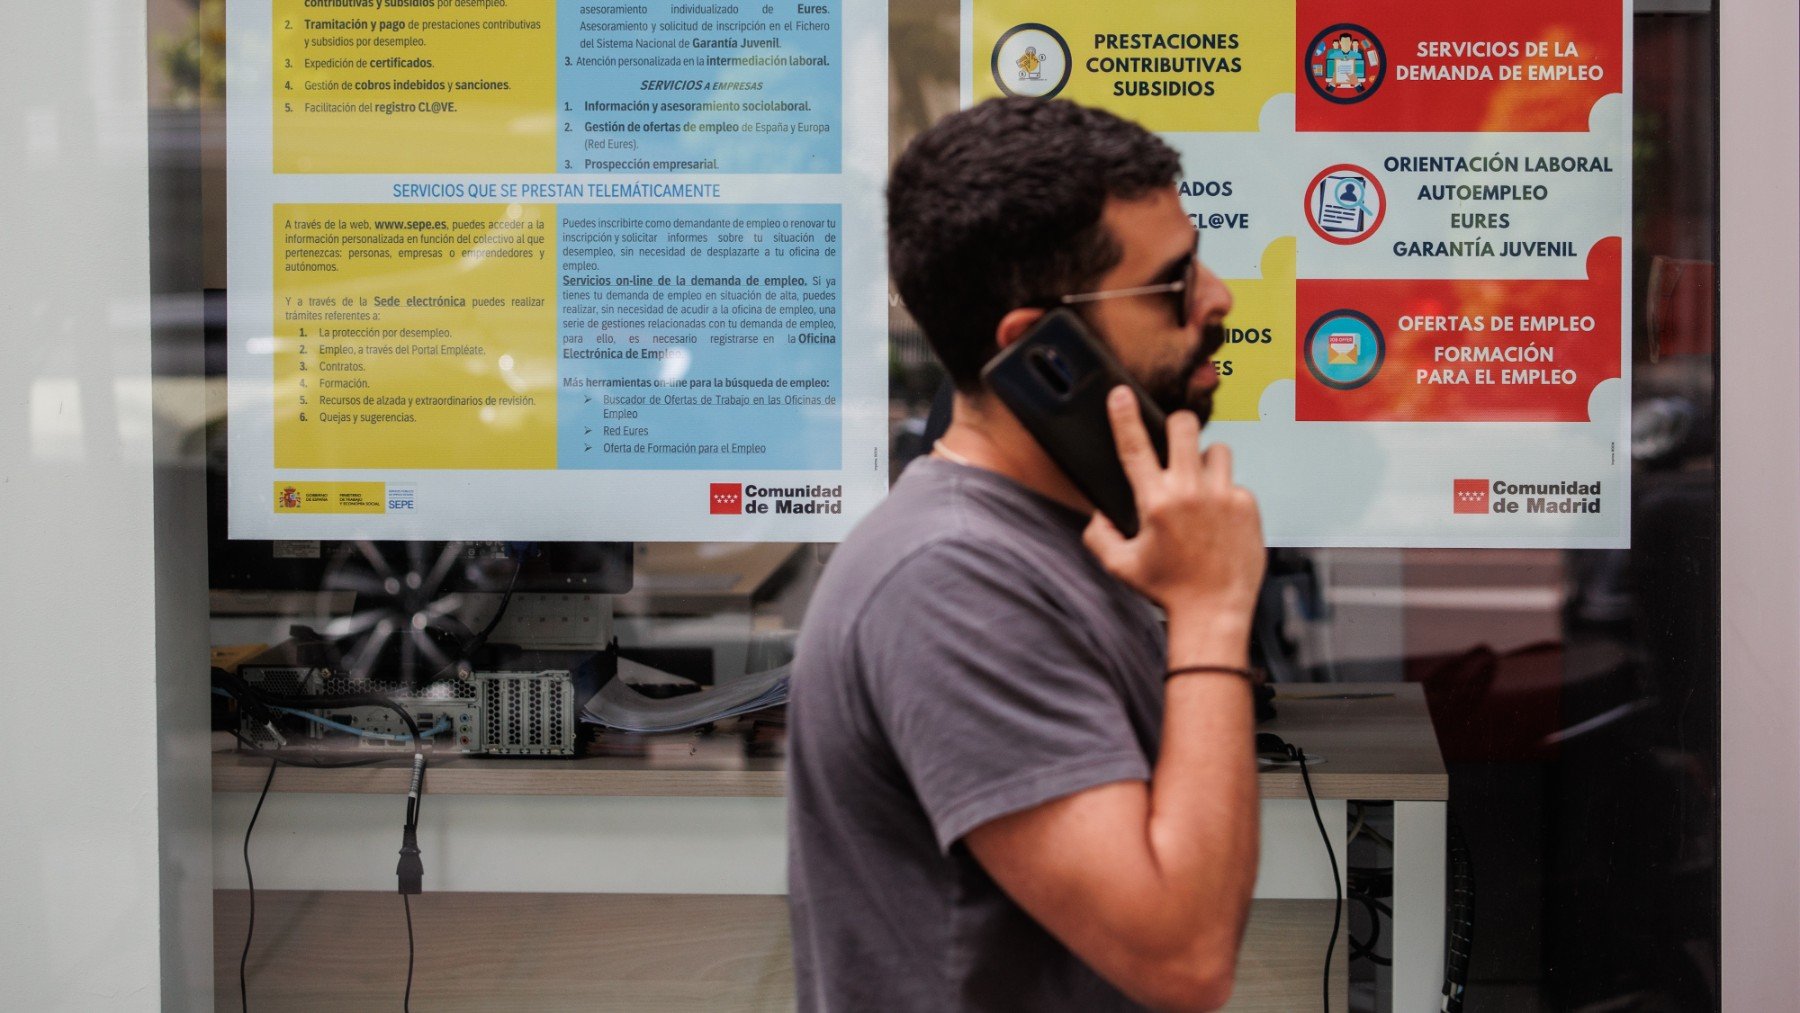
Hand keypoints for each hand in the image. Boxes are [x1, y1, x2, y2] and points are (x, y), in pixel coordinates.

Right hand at [1083, 386, 1265, 624]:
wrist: (1214, 613)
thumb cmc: (1168, 591)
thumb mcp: (1121, 567)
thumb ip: (1100, 536)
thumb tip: (1097, 515)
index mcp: (1155, 502)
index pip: (1134, 446)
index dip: (1124, 415)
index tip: (1120, 393)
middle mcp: (1190, 492)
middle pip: (1184, 426)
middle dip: (1177, 425)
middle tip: (1175, 438)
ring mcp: (1222, 496)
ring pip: (1216, 449)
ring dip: (1205, 461)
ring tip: (1201, 487)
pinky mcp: (1247, 505)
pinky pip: (1235, 482)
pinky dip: (1226, 494)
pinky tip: (1220, 520)